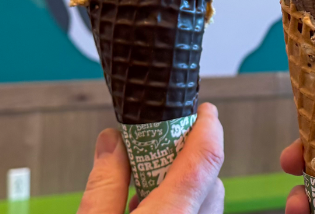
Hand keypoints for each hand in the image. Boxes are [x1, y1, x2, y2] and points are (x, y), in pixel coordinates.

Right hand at [79, 102, 225, 213]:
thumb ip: (104, 184)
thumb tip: (111, 142)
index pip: (204, 160)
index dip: (208, 127)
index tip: (204, 110)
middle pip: (210, 182)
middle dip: (187, 163)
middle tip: (157, 154)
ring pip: (208, 205)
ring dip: (186, 192)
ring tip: (145, 193)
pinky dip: (184, 211)